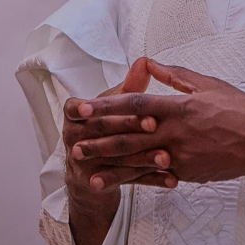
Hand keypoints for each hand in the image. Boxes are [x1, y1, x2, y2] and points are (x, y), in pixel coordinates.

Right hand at [62, 58, 175, 204]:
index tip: (113, 102)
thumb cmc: (104, 124)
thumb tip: (144, 62)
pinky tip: (171, 179)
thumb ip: (129, 86)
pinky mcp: (101, 182)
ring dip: (144, 157)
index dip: (95, 106)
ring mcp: (85, 163)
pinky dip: (151, 179)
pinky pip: (129, 180)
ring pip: (118, 158)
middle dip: (129, 127)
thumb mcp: (112, 104)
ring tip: (167, 157)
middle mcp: (73, 138)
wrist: (87, 167)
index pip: (80, 109)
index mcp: (73, 114)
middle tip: (154, 125)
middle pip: (103, 131)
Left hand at [69, 60, 244, 190]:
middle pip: (130, 135)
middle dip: (99, 138)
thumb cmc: (239, 108)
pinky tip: (115, 181)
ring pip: (137, 159)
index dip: (106, 105)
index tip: (83, 107)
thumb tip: (151, 63)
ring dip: (108, 162)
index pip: (134, 104)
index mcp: (179, 105)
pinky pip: (154, 175)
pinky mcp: (187, 172)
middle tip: (74, 140)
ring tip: (85, 164)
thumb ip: (174, 75)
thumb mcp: (207, 84)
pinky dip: (133, 178)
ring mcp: (180, 155)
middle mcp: (175, 131)